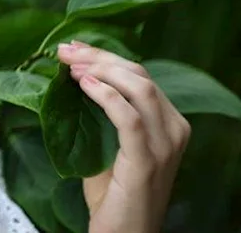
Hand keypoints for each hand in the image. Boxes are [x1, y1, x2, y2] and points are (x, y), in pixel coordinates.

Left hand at [56, 40, 190, 232]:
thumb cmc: (113, 195)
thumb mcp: (107, 146)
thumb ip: (99, 115)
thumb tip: (71, 79)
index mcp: (169, 122)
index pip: (140, 75)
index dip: (105, 55)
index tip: (73, 46)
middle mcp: (175, 129)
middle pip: (139, 75)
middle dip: (99, 56)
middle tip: (65, 50)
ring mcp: (166, 145)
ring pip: (139, 88)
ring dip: (100, 70)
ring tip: (70, 65)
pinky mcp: (148, 160)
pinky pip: (129, 117)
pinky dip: (105, 95)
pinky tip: (83, 84)